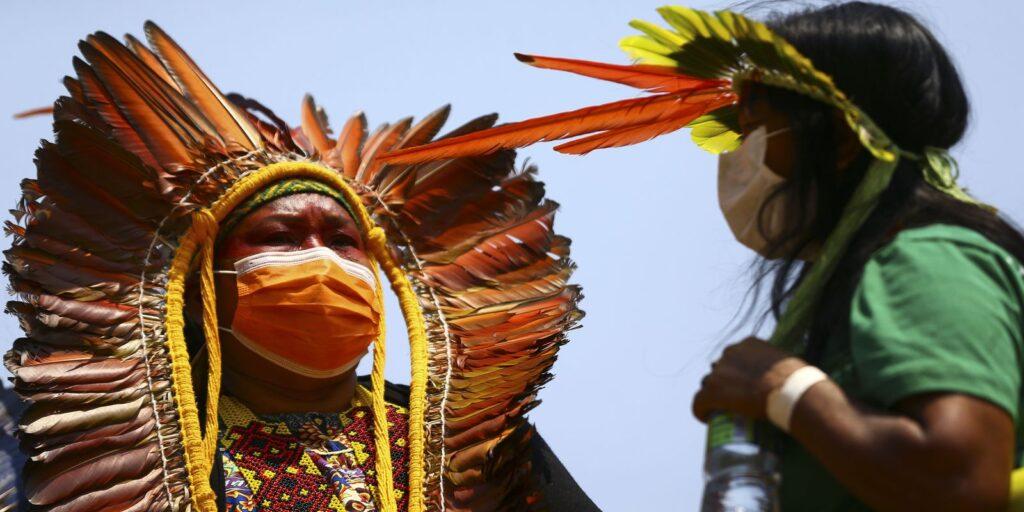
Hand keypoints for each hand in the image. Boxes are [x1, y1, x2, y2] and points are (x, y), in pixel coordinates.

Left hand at [692, 337, 806, 421]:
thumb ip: (784, 366)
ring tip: (722, 411)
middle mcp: (731, 353)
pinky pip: (698, 402)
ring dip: (713, 397)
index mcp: (749, 343)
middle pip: (719, 369)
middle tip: (734, 401)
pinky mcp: (714, 391)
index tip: (742, 386)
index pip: (734, 356)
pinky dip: (701, 410)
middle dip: (724, 383)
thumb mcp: (791, 364)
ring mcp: (720, 371)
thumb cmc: (802, 382)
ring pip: (709, 385)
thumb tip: (798, 378)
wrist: (795, 393)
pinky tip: (706, 418)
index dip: (735, 372)